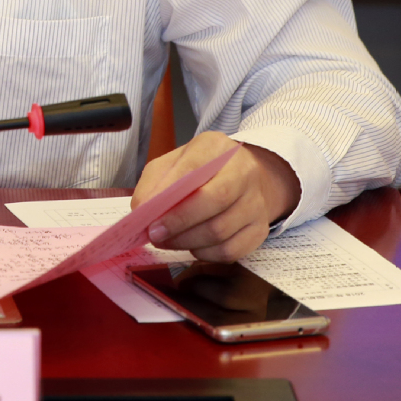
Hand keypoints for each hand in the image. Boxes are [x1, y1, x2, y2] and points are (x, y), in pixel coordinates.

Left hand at [131, 132, 300, 261]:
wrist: (246, 179)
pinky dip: (204, 254)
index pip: (194, 169)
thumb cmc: (203, 171)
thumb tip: (141, 209)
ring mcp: (255, 202)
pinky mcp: (259, 229)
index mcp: (217, 147)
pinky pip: (229, 251)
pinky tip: (192, 245)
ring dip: (186, 242)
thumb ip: (155, 182)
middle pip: (214, 201)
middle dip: (179, 223)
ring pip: (220, 231)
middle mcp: (243, 172)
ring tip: (168, 241)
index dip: (171, 198)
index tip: (150, 219)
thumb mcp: (174, 163)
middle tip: (156, 235)